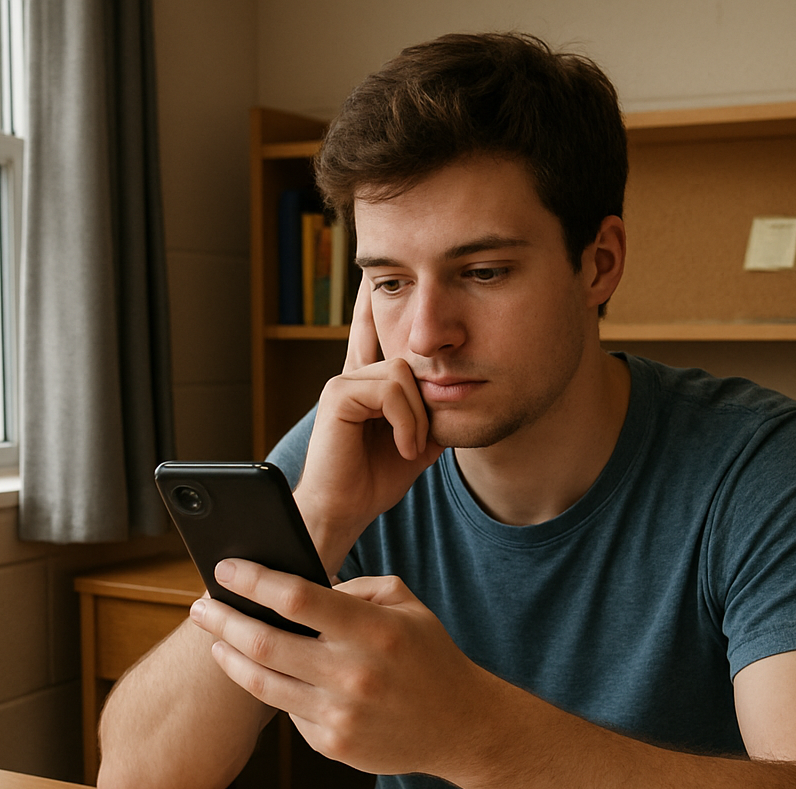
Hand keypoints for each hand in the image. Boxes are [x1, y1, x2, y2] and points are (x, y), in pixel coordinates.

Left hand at [189, 558, 499, 779]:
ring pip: (262, 683)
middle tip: (201, 606)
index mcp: (374, 631)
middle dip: (223, 620)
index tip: (227, 570)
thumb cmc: (430, 658)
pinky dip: (273, 688)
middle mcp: (354, 674)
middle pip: (265, 642)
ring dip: (230, 656)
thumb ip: (356, 588)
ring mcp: (341, 715)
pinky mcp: (332, 745)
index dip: (254, 581)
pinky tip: (267, 674)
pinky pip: (287, 711)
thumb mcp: (406, 606)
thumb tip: (300, 586)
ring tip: (217, 639)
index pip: (297, 598)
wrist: (460, 725)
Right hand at [297, 277, 444, 572]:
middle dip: (426, 403)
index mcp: (369, 382)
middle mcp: (354, 374)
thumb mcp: (419, 440)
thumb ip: (432, 411)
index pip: (376, 331)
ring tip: (409, 448)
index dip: (375, 301)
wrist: (346, 509)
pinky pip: (392, 391)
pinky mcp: (338, 394)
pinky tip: (401, 448)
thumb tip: (457, 392)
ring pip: (405, 373)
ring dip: (418, 418)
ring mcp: (344, 381)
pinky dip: (406, 423)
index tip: (376, 273)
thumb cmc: (376, 479)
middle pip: (412, 359)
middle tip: (416, 442)